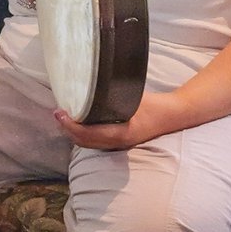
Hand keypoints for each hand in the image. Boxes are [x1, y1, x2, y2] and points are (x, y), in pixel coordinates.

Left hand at [54, 92, 183, 151]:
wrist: (173, 115)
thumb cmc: (154, 105)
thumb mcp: (132, 98)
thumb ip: (110, 96)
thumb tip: (87, 87)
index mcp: (121, 133)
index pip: (88, 134)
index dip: (70, 125)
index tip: (59, 112)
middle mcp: (118, 142)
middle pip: (84, 142)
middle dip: (67, 129)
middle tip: (57, 113)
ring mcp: (118, 144)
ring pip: (88, 144)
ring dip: (73, 132)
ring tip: (63, 117)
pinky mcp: (119, 142)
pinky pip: (95, 142)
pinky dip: (82, 134)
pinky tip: (77, 123)